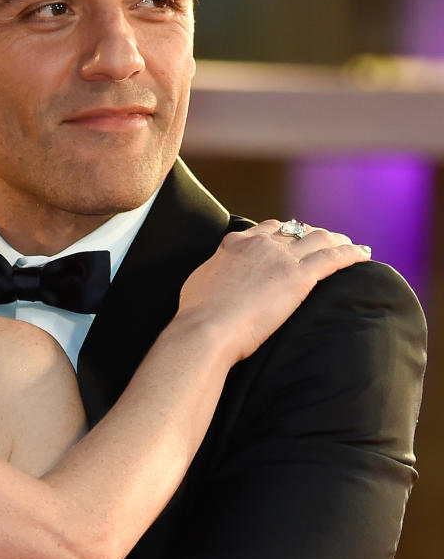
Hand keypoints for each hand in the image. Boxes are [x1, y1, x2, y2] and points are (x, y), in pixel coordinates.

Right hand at [178, 220, 370, 360]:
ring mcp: (281, 258)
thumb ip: (215, 271)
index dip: (284, 233)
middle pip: (296, 230)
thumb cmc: (196, 316)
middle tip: (324, 243)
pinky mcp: (299, 276)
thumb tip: (218, 276)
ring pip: (319, 239)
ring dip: (337, 240)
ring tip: (349, 246)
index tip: (293, 240)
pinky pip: (333, 258)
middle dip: (312, 235)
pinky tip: (363, 255)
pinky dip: (351, 254)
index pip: (267, 229)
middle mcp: (261, 244)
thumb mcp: (199, 282)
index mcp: (236, 243)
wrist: (205, 329)